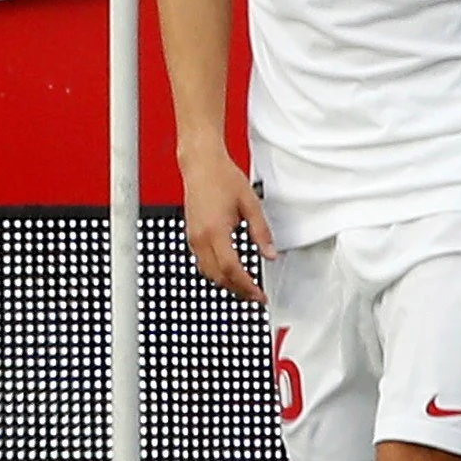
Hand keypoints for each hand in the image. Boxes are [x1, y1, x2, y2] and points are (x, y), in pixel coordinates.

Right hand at [177, 150, 273, 301]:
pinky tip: (227, 271)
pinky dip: (215, 272)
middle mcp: (200, 237)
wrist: (201, 164)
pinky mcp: (191, 234)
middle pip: (217, 276)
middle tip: (254, 296)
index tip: (258, 294)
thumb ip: (261, 233)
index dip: (246, 286)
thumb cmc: (222, 178)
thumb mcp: (250, 204)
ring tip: (243, 286)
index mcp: (216, 231)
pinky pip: (201, 261)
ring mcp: (193, 237)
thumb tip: (270, 254)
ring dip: (225, 283)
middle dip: (237, 290)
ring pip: (207, 272)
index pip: (231, 269)